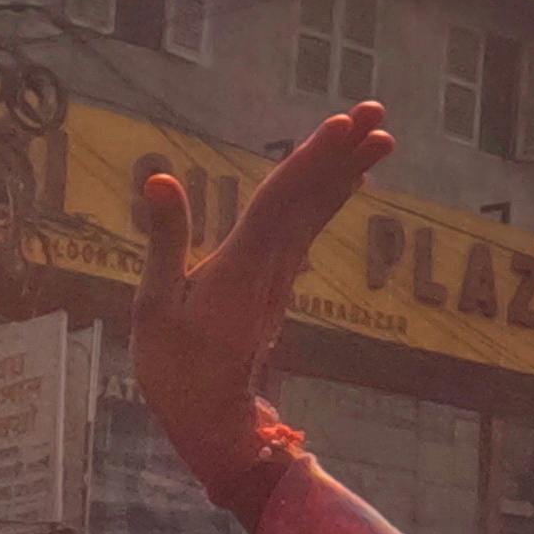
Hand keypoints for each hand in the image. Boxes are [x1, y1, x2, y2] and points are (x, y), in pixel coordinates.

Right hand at [135, 103, 395, 500]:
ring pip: (317, 210)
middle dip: (344, 152)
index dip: (315, 159)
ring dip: (345, 168)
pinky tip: (349, 179)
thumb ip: (165, 239)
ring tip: (378, 132)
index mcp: (244, 265)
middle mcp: (273, 264)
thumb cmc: (175, 369)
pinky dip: (329, 198)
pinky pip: (307, 228)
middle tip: (377, 111)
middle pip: (312, 196)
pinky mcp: (276, 282)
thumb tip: (160, 177)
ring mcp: (279, 274)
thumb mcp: (156, 306)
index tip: (345, 125)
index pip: (284, 198)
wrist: (210, 422)